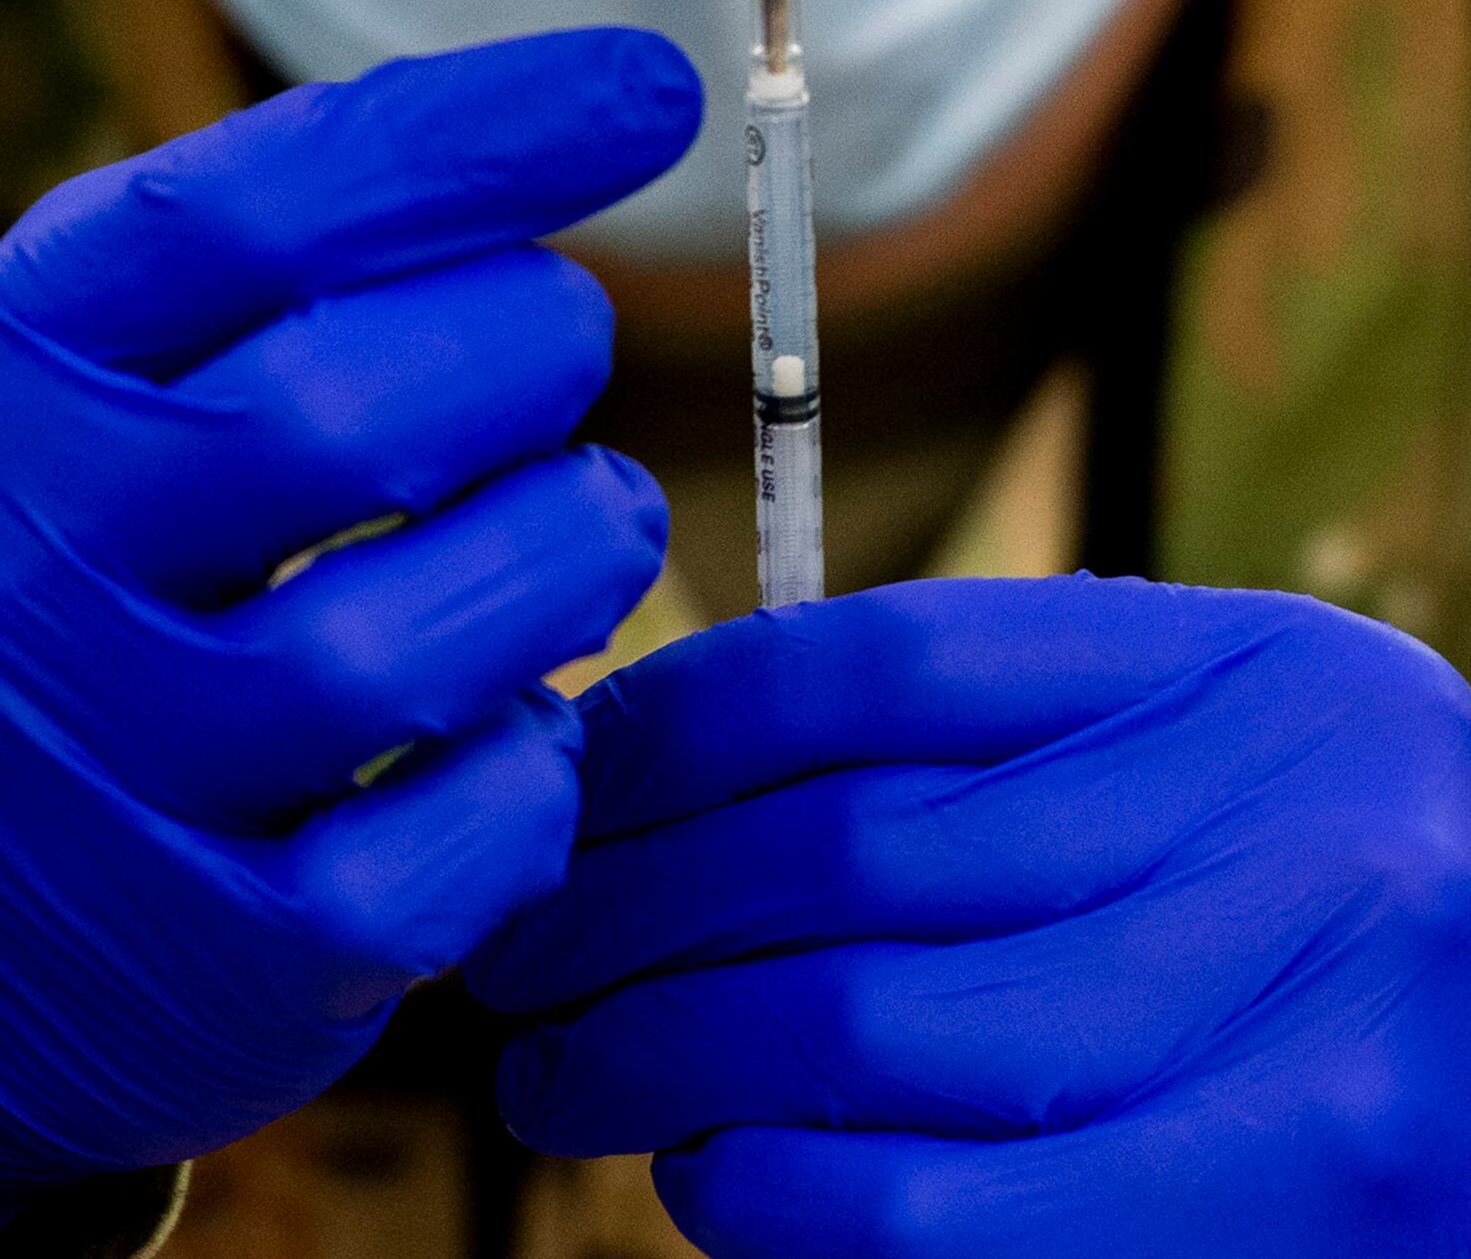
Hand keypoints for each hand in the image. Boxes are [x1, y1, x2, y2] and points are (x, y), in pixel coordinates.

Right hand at [0, 27, 698, 1257]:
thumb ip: (229, 266)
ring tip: (574, 526)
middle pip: (363, 408)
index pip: (252, 213)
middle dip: (532, 351)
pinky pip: (460, 843)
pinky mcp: (211, 965)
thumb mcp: (45, 384)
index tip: (647, 92)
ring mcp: (111, 778)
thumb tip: (523, 136)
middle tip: (549, 358)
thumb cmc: (15, 578)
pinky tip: (507, 719)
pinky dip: (535, 763)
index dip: (480, 137)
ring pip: (435, 632)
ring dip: (574, 547)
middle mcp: (28, 570)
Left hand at [474, 578, 1470, 1258]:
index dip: (673, 723)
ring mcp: (1294, 1012)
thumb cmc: (1351, 918)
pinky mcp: (1290, 1199)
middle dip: (623, 904)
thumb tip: (700, 771)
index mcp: (1249, 672)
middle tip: (516, 948)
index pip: (876, 663)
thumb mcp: (1233, 771)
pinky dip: (775, 1195)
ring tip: (566, 1070)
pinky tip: (707, 1181)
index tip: (562, 779)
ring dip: (662, 1055)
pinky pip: (937, 1206)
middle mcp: (1280, 813)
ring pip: (862, 1021)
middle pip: (842, 847)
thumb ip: (1028, 753)